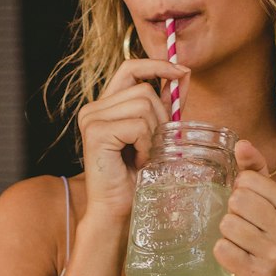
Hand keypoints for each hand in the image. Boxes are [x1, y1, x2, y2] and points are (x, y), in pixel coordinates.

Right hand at [76, 58, 188, 220]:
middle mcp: (94, 108)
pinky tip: (138, 161)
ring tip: (144, 156)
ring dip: (153, 135)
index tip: (182, 71)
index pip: (130, 67)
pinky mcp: (96, 132)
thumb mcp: (156, 134)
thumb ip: (165, 105)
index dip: (157, 65)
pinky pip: (137, 125)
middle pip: (144, 90)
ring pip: (143, 105)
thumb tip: (183, 74)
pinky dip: (145, 145)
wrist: (118, 209)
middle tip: (156, 147)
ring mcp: (92, 119)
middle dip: (161, 117)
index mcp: (106, 105)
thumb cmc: (136, 177)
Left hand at [215, 138, 275, 275]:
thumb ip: (256, 173)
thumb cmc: (270, 246)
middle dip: (231, 215)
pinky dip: (223, 254)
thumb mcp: (270, 207)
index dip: (239, 193)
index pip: (249, 180)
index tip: (248, 210)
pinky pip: (223, 250)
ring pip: (228, 225)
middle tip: (243, 232)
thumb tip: (241, 143)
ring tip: (240, 247)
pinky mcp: (260, 273)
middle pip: (237, 201)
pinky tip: (236, 260)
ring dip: (226, 236)